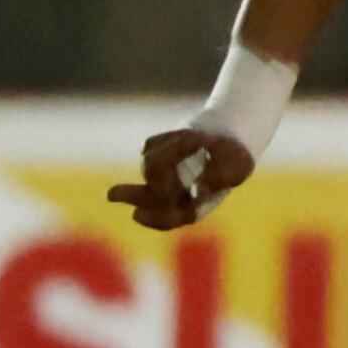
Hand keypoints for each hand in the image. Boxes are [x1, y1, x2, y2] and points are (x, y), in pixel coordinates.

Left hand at [107, 127, 254, 231]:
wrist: (230, 128)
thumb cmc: (236, 154)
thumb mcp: (236, 167)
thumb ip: (217, 180)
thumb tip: (196, 193)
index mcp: (193, 205)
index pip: (169, 218)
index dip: (153, 219)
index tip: (137, 214)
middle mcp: (173, 193)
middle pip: (146, 199)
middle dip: (131, 196)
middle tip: (111, 195)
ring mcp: (160, 173)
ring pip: (150, 165)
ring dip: (175, 149)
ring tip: (199, 138)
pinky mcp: (153, 153)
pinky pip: (151, 146)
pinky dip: (170, 139)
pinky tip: (191, 135)